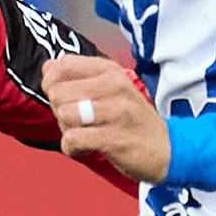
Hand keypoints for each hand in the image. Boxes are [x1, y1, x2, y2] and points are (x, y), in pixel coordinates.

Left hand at [42, 54, 169, 183]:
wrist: (167, 150)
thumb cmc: (132, 121)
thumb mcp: (110, 91)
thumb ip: (78, 77)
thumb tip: (47, 67)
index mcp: (110, 71)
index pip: (62, 65)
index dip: (51, 83)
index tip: (63, 99)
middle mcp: (114, 86)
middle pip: (57, 92)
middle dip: (59, 111)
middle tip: (78, 122)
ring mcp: (117, 112)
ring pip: (64, 114)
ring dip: (66, 130)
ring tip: (83, 134)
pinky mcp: (115, 138)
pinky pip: (72, 139)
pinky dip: (72, 148)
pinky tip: (85, 148)